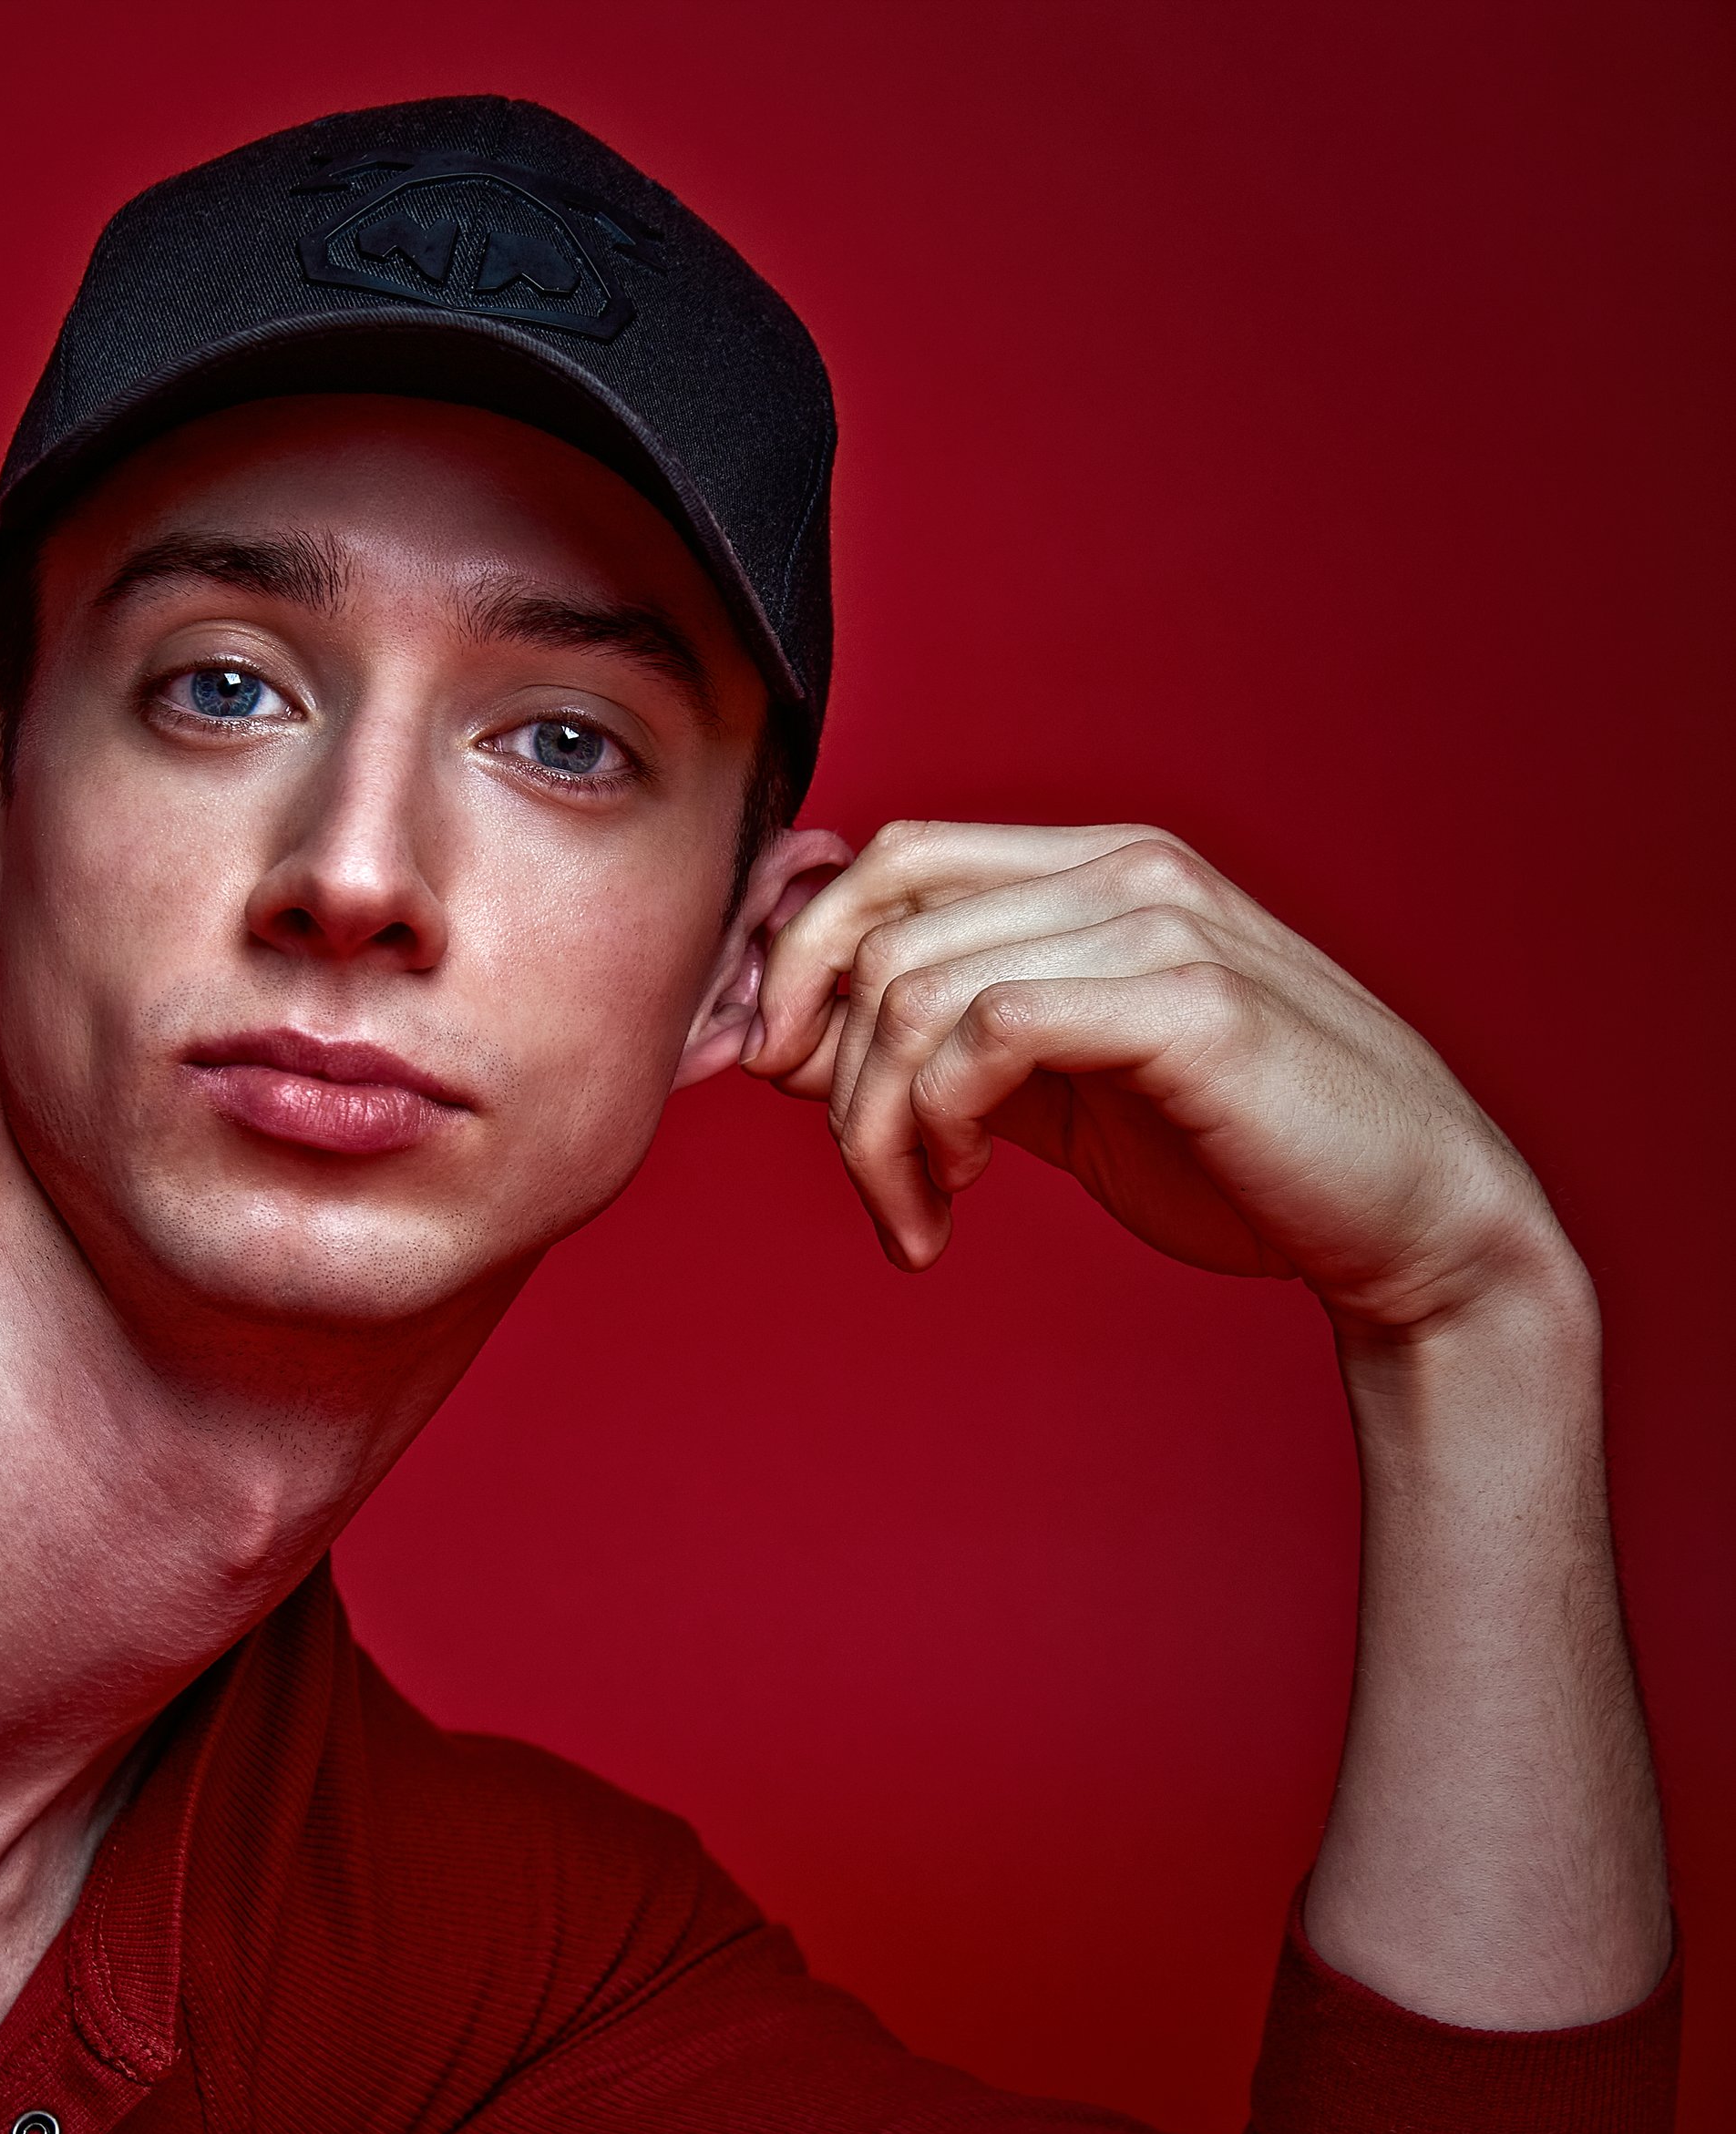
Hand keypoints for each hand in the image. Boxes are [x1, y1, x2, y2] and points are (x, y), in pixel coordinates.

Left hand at [747, 819, 1566, 1337]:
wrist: (1406, 1220)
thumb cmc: (1239, 1157)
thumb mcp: (1060, 1097)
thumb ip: (946, 1055)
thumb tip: (788, 1043)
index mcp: (1096, 871)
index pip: (892, 862)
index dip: (803, 960)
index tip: (779, 1076)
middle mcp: (1124, 870)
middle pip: (880, 929)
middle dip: (829, 1073)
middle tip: (870, 1187)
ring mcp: (1159, 926)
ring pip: (914, 992)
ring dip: (876, 1131)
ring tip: (916, 1217)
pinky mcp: (1185, 1003)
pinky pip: (988, 1034)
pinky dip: (934, 1130)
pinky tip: (954, 1205)